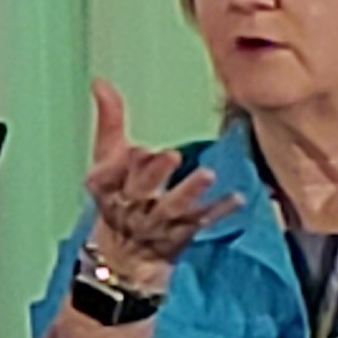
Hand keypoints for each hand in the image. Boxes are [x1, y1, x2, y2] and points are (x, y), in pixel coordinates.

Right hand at [82, 78, 239, 284]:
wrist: (124, 257)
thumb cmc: (118, 196)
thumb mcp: (106, 160)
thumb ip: (108, 120)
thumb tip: (100, 81)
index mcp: (107, 185)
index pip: (113, 174)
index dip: (127, 165)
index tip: (139, 150)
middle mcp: (130, 205)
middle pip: (140, 189)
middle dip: (153, 174)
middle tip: (171, 156)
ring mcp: (157, 222)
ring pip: (173, 206)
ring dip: (189, 190)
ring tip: (207, 174)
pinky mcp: (181, 234)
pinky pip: (202, 222)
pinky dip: (219, 210)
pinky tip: (237, 198)